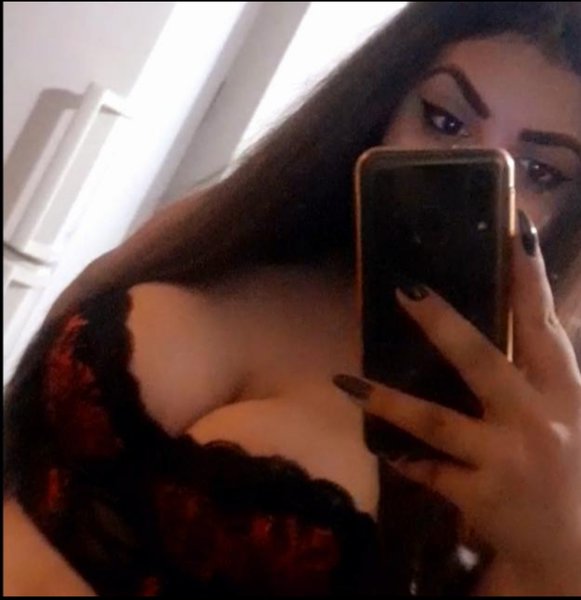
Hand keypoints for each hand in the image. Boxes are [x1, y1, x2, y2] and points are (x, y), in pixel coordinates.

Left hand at [334, 212, 580, 593]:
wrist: (575, 548)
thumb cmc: (567, 464)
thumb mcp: (562, 409)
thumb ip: (538, 366)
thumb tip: (519, 307)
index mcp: (562, 391)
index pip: (544, 325)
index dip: (531, 278)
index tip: (513, 229)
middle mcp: (536, 420)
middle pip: (482, 362)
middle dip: (443, 324)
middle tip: (404, 289)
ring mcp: (506, 459)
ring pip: (437, 420)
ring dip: (389, 399)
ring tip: (347, 381)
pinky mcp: (481, 496)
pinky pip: (429, 470)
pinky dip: (403, 456)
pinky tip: (377, 443)